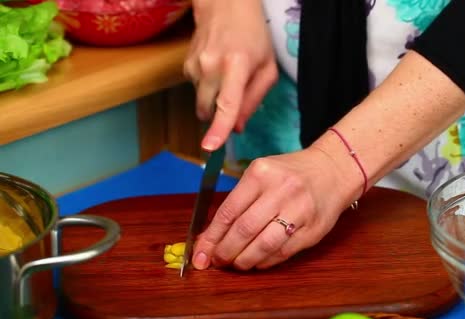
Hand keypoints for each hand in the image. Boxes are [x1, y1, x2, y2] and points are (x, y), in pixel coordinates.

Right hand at [183, 0, 277, 150]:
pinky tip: (217, 71)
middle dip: (221, 117)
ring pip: (202, 104)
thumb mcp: (267, 68)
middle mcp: (211, 66)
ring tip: (229, 77)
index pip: (227, 104)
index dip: (219, 129)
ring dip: (215, 101)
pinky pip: (197, 92)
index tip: (210, 148)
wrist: (224, 6)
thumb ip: (254, 100)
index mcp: (237, 65)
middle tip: (237, 100)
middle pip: (209, 111)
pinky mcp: (185, 67)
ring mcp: (194, 66)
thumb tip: (237, 128)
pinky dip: (208, 89)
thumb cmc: (253, 36)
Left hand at [191, 147, 355, 270]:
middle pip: (245, 230)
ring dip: (244, 260)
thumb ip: (237, 202)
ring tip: (236, 264)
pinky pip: (283, 252)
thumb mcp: (262, 174)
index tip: (200, 253)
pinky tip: (257, 261)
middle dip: (225, 251)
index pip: (229, 211)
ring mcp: (300, 211)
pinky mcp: (313, 229)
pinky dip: (265, 261)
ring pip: (264, 245)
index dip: (211, 237)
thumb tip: (209, 237)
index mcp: (262, 173)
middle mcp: (281, 190)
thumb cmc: (290, 174)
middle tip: (216, 261)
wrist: (332, 171)